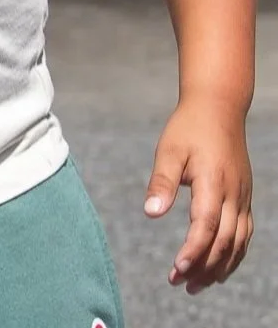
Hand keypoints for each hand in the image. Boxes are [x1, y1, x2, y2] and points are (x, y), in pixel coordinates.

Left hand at [144, 95, 253, 292]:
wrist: (218, 110)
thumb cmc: (188, 129)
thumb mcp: (168, 151)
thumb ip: (161, 183)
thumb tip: (151, 213)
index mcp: (212, 183)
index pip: (205, 226)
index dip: (193, 251)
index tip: (176, 270)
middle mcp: (233, 195)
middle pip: (224, 242)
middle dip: (202, 267)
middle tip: (179, 284)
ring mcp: (242, 198)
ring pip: (238, 243)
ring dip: (218, 267)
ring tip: (195, 285)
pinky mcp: (244, 198)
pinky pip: (244, 234)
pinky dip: (233, 255)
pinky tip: (217, 267)